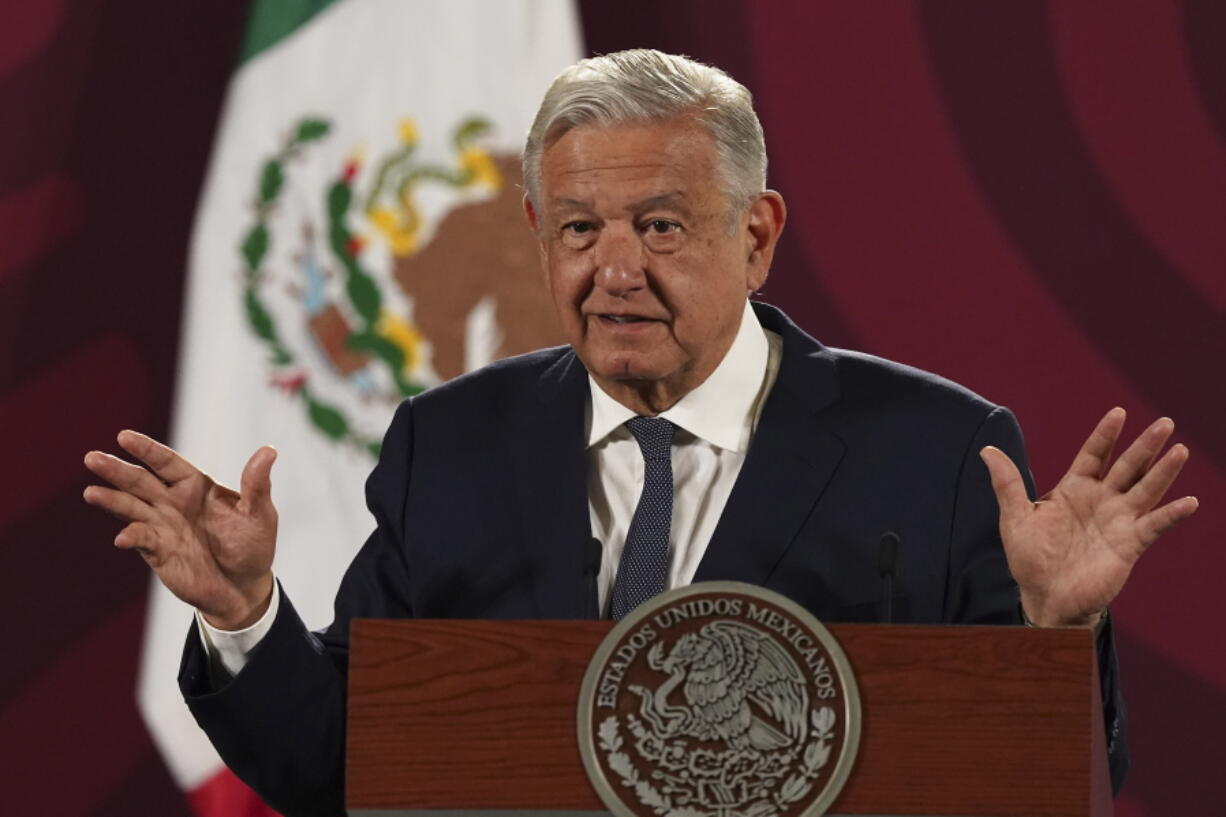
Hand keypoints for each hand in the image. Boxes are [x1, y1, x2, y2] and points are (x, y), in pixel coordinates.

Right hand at [83, 430, 277, 629]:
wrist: (243, 587)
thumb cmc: (253, 545)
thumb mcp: (259, 514)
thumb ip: (256, 484)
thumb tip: (269, 451)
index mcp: (196, 486)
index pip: (167, 463)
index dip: (147, 450)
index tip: (124, 437)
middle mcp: (174, 502)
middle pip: (140, 481)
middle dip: (117, 469)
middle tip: (92, 458)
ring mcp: (162, 526)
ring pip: (131, 507)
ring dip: (111, 500)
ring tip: (90, 492)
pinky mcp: (157, 551)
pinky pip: (140, 540)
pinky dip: (131, 536)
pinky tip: (123, 537)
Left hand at [981, 408, 1197, 627]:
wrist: (1046, 597)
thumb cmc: (1030, 558)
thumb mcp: (1016, 518)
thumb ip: (1007, 483)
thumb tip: (987, 450)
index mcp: (1073, 490)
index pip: (1094, 454)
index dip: (1106, 434)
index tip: (1118, 413)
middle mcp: (1101, 501)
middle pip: (1127, 466)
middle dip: (1145, 445)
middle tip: (1165, 422)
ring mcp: (1118, 521)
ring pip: (1146, 490)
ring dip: (1164, 471)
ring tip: (1180, 450)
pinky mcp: (1129, 545)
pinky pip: (1154, 526)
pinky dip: (1171, 515)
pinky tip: (1189, 502)